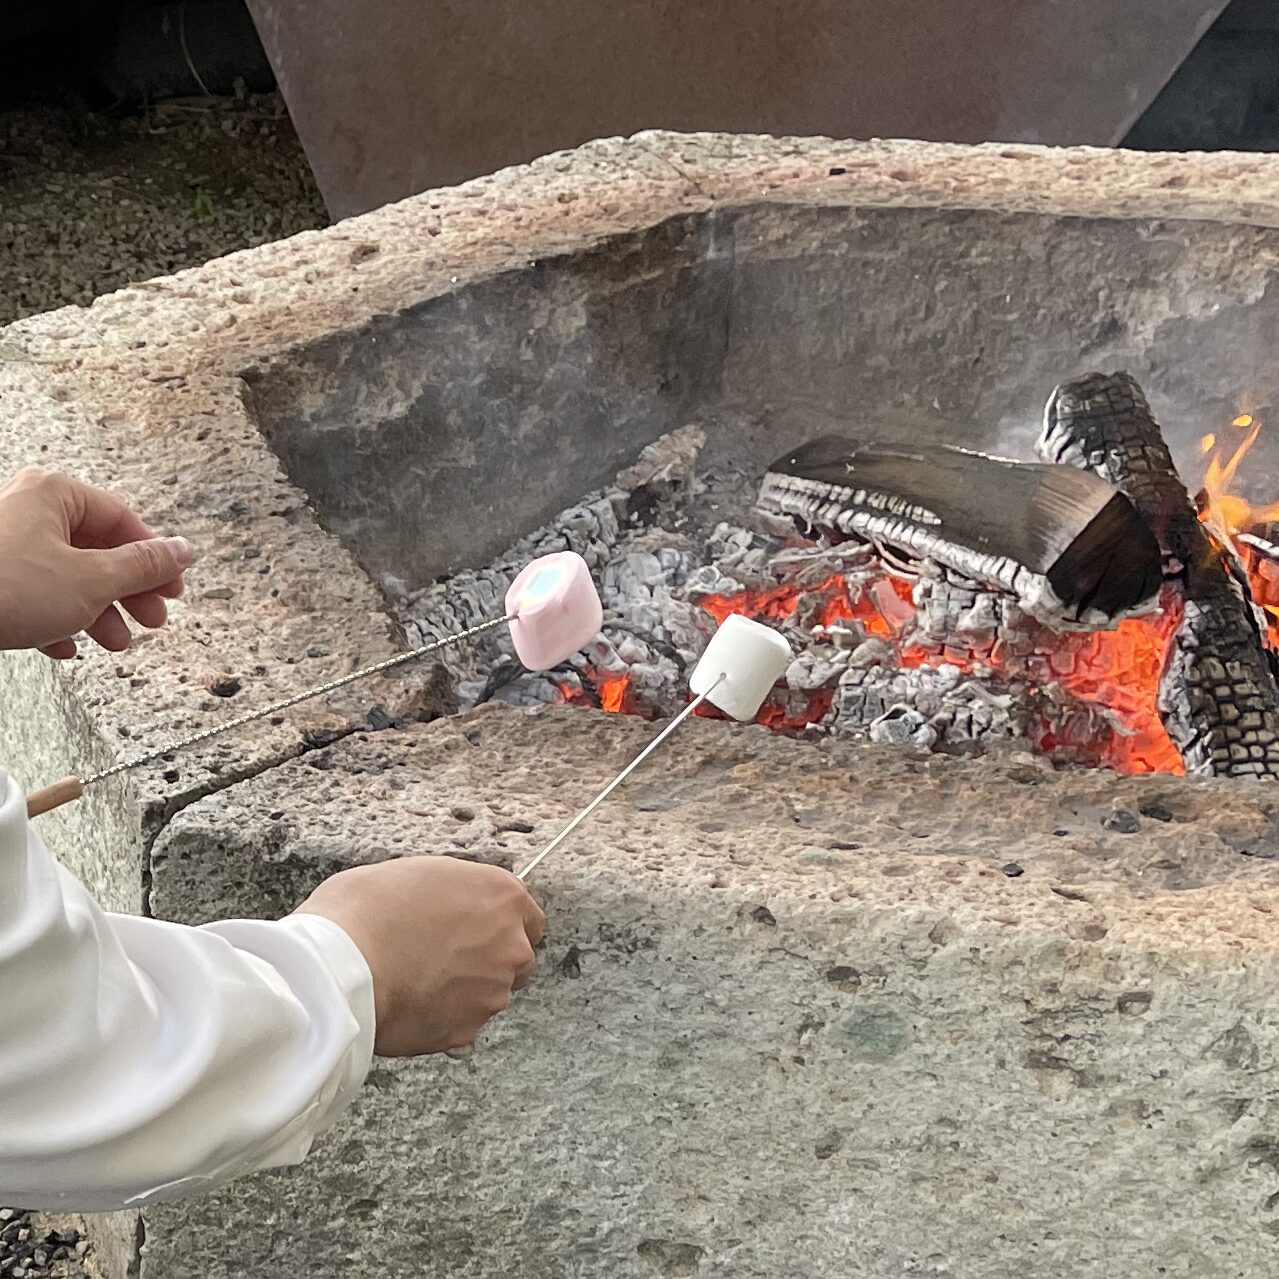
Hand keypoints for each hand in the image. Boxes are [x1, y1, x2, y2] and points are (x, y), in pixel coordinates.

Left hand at [0, 467, 193, 658]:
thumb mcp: (92, 579)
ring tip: (113, 640)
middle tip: (150, 617)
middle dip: (128, 593)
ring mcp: (5, 546)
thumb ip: (144, 566)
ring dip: (98, 612)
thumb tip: (182, 551)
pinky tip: (65, 644)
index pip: (124, 521)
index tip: (172, 586)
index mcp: (54, 495)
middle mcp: (27, 512)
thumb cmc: (3, 588)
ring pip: (68, 576)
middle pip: (98, 550)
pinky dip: (57, 620)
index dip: (155, 559)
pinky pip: (36, 595)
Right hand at [296, 856, 545, 1056]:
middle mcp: (511, 945)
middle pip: (519, 960)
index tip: (484, 931)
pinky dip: (443, 1018)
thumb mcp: (416, 872)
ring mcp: (493, 992)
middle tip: (447, 958)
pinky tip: (410, 1002)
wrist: (341, 966)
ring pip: (491, 994)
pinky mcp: (468, 1030)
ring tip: (418, 980)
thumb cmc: (367, 909)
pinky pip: (462, 1023)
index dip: (505, 926)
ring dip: (466, 991)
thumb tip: (449, 904)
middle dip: (491, 961)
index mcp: (502, 897)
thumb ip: (451, 892)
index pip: (530, 918)